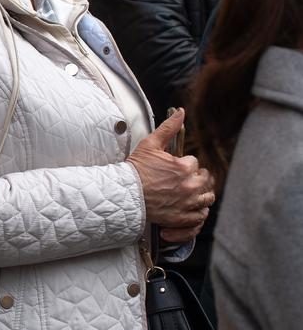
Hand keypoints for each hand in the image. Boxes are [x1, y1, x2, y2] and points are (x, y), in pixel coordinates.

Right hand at [127, 109, 213, 233]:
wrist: (123, 193)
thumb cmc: (135, 170)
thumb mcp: (149, 144)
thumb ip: (168, 127)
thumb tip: (180, 112)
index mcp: (184, 168)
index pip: (194, 163)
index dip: (184, 163)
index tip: (174, 167)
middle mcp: (190, 186)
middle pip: (205, 180)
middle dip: (196, 177)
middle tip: (184, 178)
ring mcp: (187, 203)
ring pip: (207, 198)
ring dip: (201, 193)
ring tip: (191, 191)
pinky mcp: (182, 217)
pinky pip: (200, 215)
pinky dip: (198, 211)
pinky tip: (191, 206)